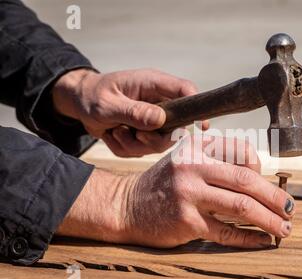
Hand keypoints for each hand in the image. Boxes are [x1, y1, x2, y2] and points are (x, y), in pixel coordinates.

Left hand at [52, 68, 207, 156]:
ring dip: (134, 144)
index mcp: (153, 85)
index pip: (185, 91)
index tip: (202, 126)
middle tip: (133, 134)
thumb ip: (133, 112)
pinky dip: (124, 148)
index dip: (197, 108)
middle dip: (153, 139)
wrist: (79, 103)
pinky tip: (113, 134)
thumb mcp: (107, 103)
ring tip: (115, 130)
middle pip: (176, 128)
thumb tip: (160, 119)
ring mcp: (153, 121)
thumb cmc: (92, 96)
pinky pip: (142, 151)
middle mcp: (158, 103)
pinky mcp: (145, 135)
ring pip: (159, 143)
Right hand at [58, 135, 295, 248]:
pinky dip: (249, 238)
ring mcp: (189, 194)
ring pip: (242, 207)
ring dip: (269, 220)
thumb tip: (262, 179)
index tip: (268, 185)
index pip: (243, 152)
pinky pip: (227, 232)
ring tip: (284, 229)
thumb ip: (219, 160)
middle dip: (275, 197)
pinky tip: (262, 240)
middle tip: (291, 209)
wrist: (128, 205)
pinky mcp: (186, 222)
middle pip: (247, 181)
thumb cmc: (165, 183)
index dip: (262, 170)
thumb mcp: (187, 159)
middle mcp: (193, 166)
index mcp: (197, 146)